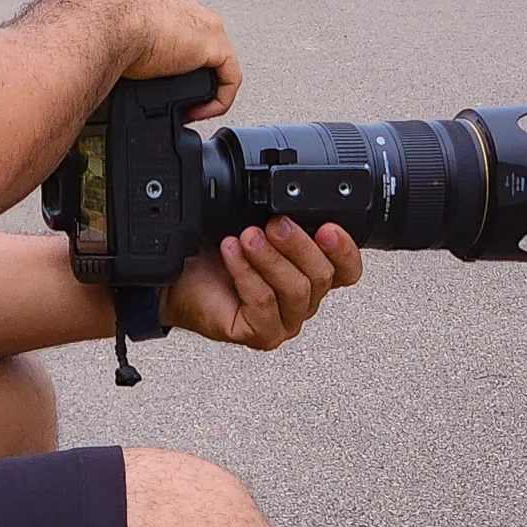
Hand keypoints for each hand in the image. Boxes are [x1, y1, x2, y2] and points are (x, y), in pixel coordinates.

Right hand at [114, 0, 242, 119]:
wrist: (111, 23)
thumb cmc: (108, 27)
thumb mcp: (123, 41)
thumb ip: (132, 53)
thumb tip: (117, 74)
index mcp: (171, 13)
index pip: (188, 42)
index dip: (181, 71)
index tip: (167, 90)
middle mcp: (193, 16)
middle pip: (207, 55)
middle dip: (196, 83)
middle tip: (179, 105)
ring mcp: (207, 30)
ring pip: (221, 68)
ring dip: (207, 94)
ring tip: (188, 111)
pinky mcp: (216, 46)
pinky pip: (230, 79)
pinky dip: (219, 101)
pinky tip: (199, 113)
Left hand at [163, 218, 363, 349]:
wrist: (178, 277)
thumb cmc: (215, 254)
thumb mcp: (253, 223)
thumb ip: (280, 214)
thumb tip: (290, 192)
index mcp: (310, 273)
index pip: (347, 269)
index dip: (345, 249)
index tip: (327, 227)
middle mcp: (302, 299)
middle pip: (323, 276)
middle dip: (298, 245)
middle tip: (275, 224)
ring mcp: (284, 321)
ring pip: (296, 290)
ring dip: (270, 258)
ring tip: (247, 236)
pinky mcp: (261, 334)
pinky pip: (264, 303)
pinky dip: (247, 273)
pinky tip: (231, 252)